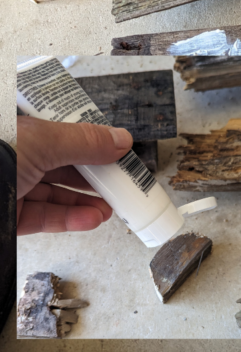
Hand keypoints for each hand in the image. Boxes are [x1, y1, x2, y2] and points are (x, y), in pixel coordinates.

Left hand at [17, 117, 132, 235]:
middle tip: (119, 181)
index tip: (116, 152)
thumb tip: (119, 140)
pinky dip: (70, 219)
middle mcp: (20, 157)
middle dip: (94, 176)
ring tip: (110, 205)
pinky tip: (91, 218)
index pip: (64, 134)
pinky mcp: (10, 216)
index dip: (91, 142)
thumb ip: (83, 141)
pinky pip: (45, 218)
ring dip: (86, 201)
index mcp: (26, 131)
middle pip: (64, 166)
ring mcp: (13, 187)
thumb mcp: (42, 142)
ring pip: (56, 195)